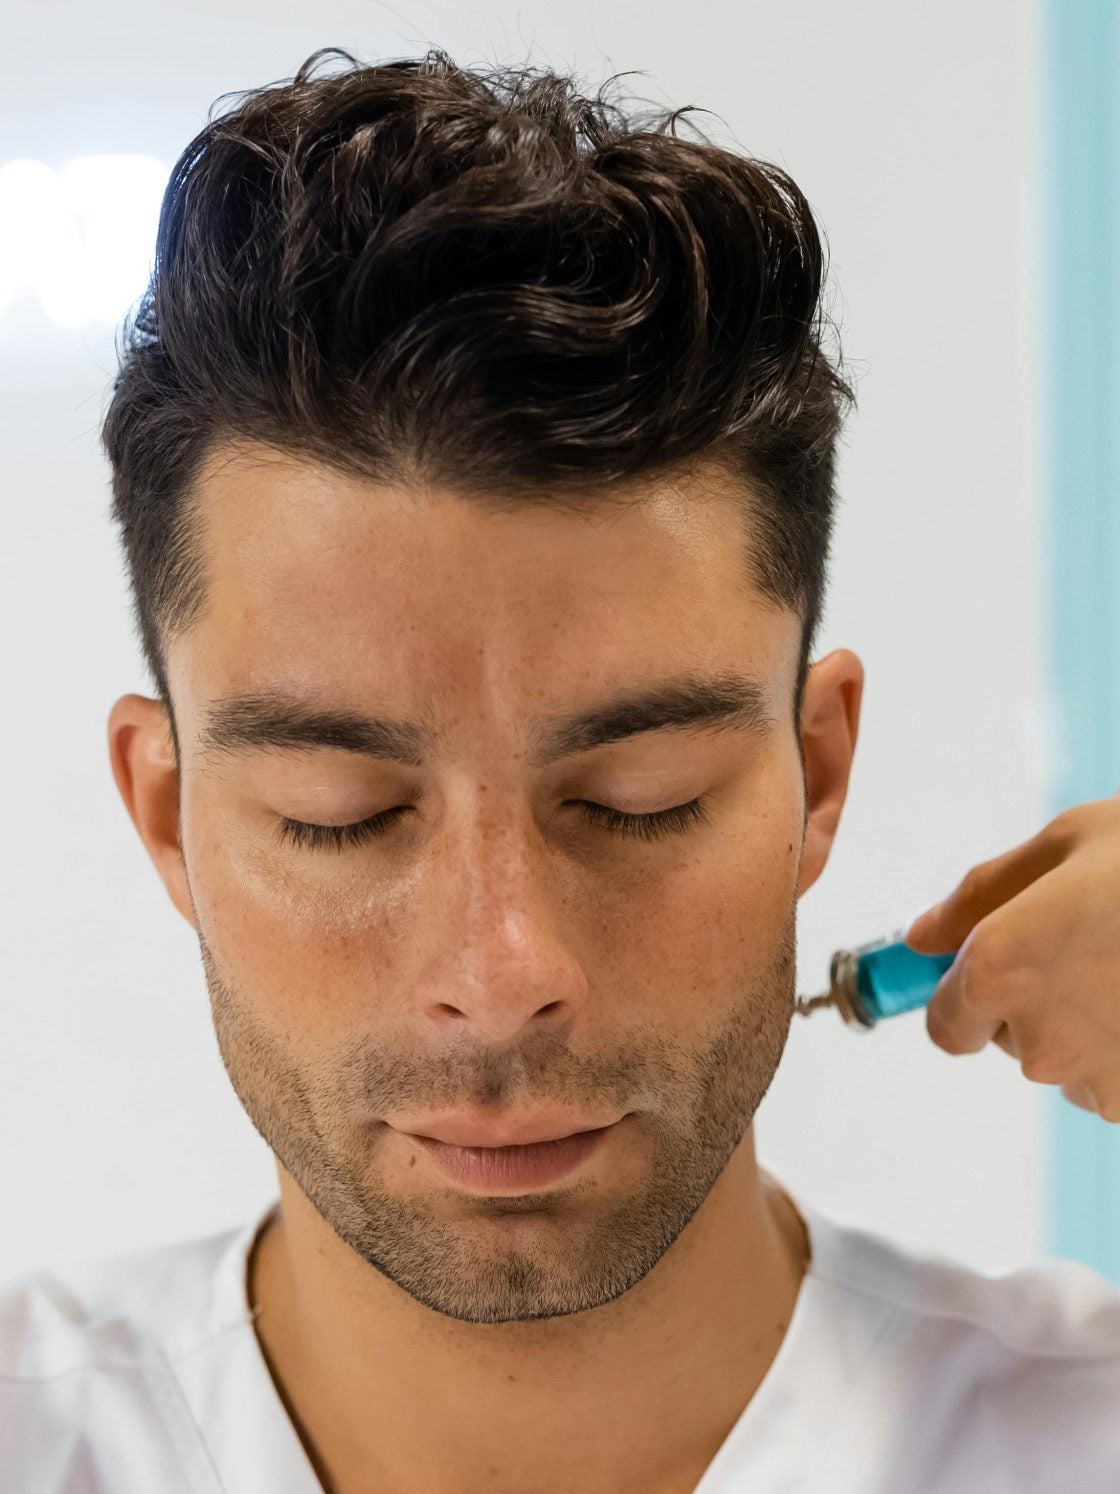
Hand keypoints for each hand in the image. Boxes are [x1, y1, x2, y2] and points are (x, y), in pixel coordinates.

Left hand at [903, 793, 1119, 1121]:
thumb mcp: (1062, 845)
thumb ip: (979, 896)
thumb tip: (920, 937)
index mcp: (995, 972)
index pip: (946, 1026)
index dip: (965, 997)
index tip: (996, 969)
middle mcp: (1036, 1041)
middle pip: (1012, 1041)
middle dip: (1035, 1001)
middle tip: (1091, 943)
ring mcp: (1099, 1081)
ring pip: (1072, 1062)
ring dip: (1091, 1026)